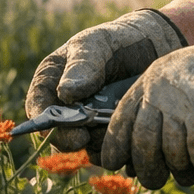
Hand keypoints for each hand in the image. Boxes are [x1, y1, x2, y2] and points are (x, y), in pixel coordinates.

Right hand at [24, 9, 185, 152]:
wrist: (155, 49)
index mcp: (52, 82)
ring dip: (99, 143)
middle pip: (58, 136)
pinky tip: (132, 132)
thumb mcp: (98, 44)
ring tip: (117, 124)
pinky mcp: (110, 135)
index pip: (38, 107)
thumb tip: (65, 93)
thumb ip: (83, 64)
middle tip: (87, 137)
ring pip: (84, 148)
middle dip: (71, 140)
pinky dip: (119, 148)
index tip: (63, 130)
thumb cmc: (118, 41)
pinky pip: (109, 152)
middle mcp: (66, 107)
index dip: (46, 123)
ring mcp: (88, 124)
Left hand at [101, 5, 193, 188]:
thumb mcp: (185, 84)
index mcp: (153, 76)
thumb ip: (162, 111)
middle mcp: (162, 86)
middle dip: (147, 168)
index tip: (115, 164)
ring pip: (171, 152)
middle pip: (142, 141)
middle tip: (153, 183)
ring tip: (189, 178)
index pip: (122, 116)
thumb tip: (139, 157)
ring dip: (181, 171)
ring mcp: (183, 99)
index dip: (116, 145)